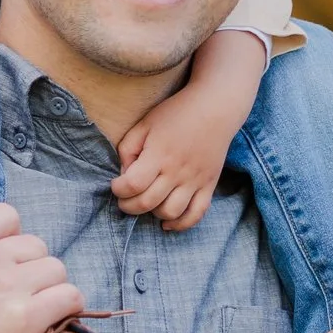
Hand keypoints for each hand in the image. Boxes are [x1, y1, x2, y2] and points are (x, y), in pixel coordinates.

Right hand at [0, 202, 82, 332]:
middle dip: (30, 268)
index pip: (8, 215)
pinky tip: (52, 318)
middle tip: (16, 295)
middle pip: (36, 245)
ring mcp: (5, 287)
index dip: (11, 239)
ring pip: (56, 269)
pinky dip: (67, 307)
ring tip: (34, 309)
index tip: (5, 263)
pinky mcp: (22, 319)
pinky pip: (68, 297)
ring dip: (50, 288)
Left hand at [110, 105, 227, 232]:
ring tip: (148, 202)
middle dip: (128, 206)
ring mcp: (195, 180)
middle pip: (147, 203)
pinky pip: (197, 214)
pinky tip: (167, 223)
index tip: (117, 184)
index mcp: (159, 154)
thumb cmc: (176, 113)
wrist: (215, 108)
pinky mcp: (209, 185)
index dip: (118, 189)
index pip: (133, 184)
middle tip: (125, 198)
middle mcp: (177, 171)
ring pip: (170, 213)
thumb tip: (124, 175)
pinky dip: (181, 224)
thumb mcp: (144, 124)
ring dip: (153, 213)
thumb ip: (128, 149)